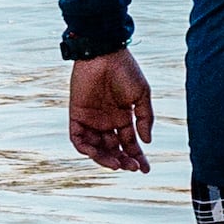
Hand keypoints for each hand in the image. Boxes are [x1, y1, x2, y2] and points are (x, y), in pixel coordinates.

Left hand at [67, 50, 153, 172]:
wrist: (105, 53)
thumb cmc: (125, 70)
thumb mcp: (141, 95)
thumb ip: (144, 118)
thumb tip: (147, 141)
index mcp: (123, 117)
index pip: (129, 143)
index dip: (137, 157)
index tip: (145, 169)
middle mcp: (107, 121)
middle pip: (113, 149)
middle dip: (122, 161)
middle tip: (131, 167)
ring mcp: (91, 119)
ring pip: (96, 147)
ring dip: (105, 158)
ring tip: (117, 164)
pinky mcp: (77, 114)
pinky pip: (78, 138)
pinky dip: (85, 148)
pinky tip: (96, 153)